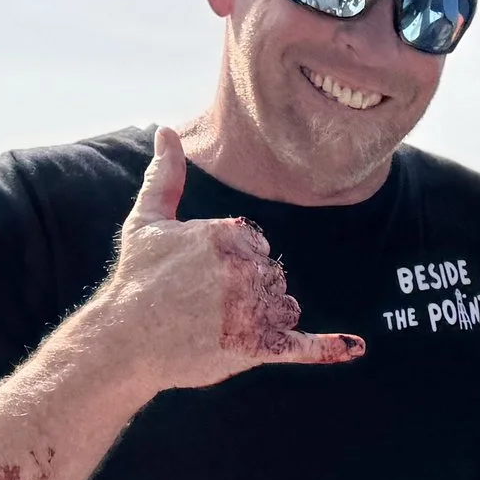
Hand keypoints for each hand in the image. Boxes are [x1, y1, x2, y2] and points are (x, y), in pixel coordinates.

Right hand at [100, 126, 364, 391]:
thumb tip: (165, 130)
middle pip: (273, 277)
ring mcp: (256, 310)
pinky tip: (354, 349)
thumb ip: (165, 175)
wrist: (125, 341)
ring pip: (284, 308)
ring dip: (265, 318)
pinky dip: (329, 349)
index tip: (201, 277)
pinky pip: (303, 346)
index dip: (233, 264)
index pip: (257, 247)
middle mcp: (249, 270)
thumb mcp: (147, 220)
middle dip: (250, 290)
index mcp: (231, 235)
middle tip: (207, 306)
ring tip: (223, 328)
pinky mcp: (258, 348)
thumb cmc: (135, 281)